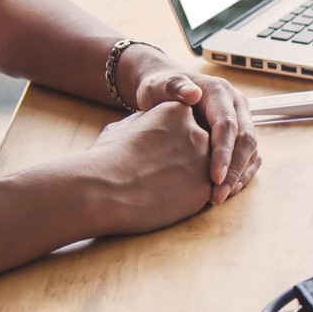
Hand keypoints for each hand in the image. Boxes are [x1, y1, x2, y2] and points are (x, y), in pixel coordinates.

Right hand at [85, 102, 226, 234]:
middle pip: (202, 146)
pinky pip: (208, 191)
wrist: (103, 191)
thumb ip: (146, 122)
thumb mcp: (124, 128)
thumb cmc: (106, 159)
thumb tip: (150, 123)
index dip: (172, 140)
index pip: (187, 123)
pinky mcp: (207, 187)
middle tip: (160, 172)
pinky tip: (175, 200)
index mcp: (178, 111)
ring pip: (209, 169)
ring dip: (194, 178)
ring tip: (167, 187)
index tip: (156, 151)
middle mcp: (198, 131)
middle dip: (186, 159)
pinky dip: (196, 196)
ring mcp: (206, 159)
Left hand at [133, 68, 259, 204]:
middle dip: (235, 170)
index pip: (228, 124)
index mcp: (220, 92)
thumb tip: (193, 93)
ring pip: (252, 151)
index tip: (215, 178)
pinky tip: (226, 191)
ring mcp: (241, 120)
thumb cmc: (157, 90)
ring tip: (220, 197)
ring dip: (239, 176)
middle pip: (246, 140)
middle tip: (218, 196)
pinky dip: (241, 175)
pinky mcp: (240, 135)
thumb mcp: (157, 85)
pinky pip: (250, 157)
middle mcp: (236, 105)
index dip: (224, 152)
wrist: (163, 91)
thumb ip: (172, 87)